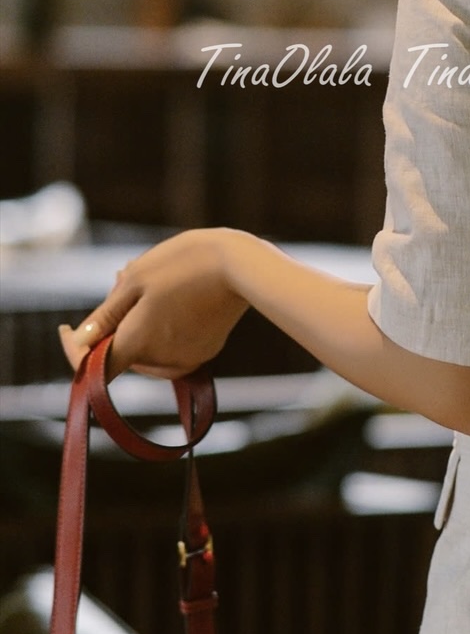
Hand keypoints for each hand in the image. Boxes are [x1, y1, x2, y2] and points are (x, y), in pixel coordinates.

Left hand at [58, 228, 248, 380]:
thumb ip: (106, 316)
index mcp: (137, 345)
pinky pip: (171, 345)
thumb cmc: (183, 265)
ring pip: (146, 347)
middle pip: (122, 352)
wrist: (242, 265)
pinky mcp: (207, 350)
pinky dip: (163, 326)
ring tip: (153, 283)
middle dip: (115, 323)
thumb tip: (81, 341)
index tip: (64, 328)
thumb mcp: (134, 280)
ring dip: (139, 323)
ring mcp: (188, 358)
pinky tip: (175, 292)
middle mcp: (162, 362)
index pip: (93, 368)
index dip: (73, 352)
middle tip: (124, 282)